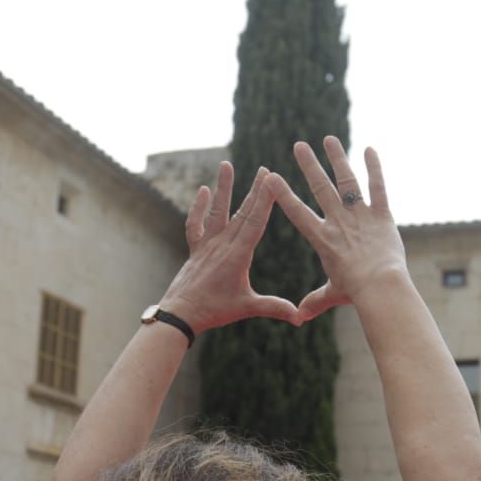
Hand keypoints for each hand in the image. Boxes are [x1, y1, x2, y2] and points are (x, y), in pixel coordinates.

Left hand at [157, 164, 296, 333]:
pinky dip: (198, 207)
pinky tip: (203, 191)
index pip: (255, 221)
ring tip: (226, 164)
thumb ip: (274, 307)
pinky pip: (196, 224)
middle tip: (264, 169)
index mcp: (238, 254)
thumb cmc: (214, 311)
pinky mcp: (195, 249)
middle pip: (242, 212)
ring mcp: (207, 245)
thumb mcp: (247, 307)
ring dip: (223, 188)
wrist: (180, 314)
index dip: (265, 199)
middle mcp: (222, 244)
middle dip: (254, 190)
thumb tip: (300, 316)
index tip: (272, 180)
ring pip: (217, 211)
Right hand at [269, 138, 407, 321]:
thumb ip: (314, 302)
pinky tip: (370, 149)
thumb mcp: (332, 295)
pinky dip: (374, 168)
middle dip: (309, 165)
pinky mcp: (382, 216)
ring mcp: (361, 216)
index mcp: (323, 239)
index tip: (271, 177)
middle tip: (299, 146)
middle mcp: (339, 222)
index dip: (283, 194)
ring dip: (337, 158)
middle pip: (321, 188)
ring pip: (347, 181)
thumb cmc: (356, 293)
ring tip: (329, 139)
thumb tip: (299, 318)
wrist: (381, 286)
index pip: (298, 213)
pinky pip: (378, 187)